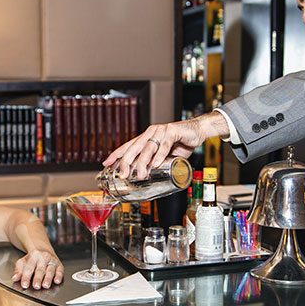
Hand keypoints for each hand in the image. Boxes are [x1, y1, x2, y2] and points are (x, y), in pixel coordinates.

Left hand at [13, 249, 63, 289]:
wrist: (43, 249)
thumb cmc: (32, 259)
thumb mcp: (23, 261)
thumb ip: (18, 270)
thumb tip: (14, 278)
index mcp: (33, 255)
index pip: (29, 267)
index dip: (26, 277)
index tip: (24, 285)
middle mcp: (44, 257)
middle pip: (40, 269)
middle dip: (38, 278)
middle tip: (36, 286)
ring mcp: (52, 260)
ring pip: (50, 270)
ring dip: (48, 278)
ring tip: (45, 286)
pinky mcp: (59, 264)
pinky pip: (60, 270)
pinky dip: (59, 276)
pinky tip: (57, 281)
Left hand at [102, 113, 227, 178]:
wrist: (198, 131)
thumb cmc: (181, 142)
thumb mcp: (165, 154)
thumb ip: (155, 162)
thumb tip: (147, 175)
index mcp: (146, 138)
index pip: (128, 146)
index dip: (116, 154)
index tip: (106, 163)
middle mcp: (151, 133)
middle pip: (134, 147)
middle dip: (126, 161)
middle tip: (123, 174)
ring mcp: (161, 131)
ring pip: (148, 147)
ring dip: (143, 162)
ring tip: (141, 174)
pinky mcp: (172, 131)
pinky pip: (164, 144)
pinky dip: (159, 155)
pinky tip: (156, 164)